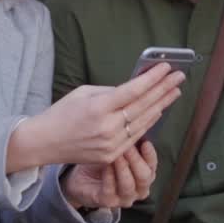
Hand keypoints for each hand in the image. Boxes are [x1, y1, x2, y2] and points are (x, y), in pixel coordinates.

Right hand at [7, 63, 183, 170]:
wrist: (44, 142)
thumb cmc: (61, 113)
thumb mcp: (83, 93)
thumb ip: (110, 92)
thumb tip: (134, 88)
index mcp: (99, 107)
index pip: (134, 90)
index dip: (153, 79)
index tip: (167, 68)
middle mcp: (108, 127)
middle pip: (144, 106)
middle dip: (164, 89)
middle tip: (179, 77)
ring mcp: (111, 144)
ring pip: (144, 122)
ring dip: (162, 105)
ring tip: (174, 92)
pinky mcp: (112, 155)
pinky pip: (135, 136)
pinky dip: (149, 122)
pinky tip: (159, 111)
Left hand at [62, 141, 157, 208]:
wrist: (80, 178)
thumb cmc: (102, 160)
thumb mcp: (117, 149)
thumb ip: (129, 140)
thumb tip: (138, 122)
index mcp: (144, 175)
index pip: (152, 165)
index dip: (150, 154)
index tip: (145, 142)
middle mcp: (138, 189)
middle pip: (144, 176)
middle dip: (136, 160)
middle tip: (127, 146)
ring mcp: (124, 198)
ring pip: (128, 184)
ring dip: (122, 168)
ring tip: (116, 154)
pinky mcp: (108, 202)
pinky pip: (110, 190)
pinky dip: (108, 176)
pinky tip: (105, 164)